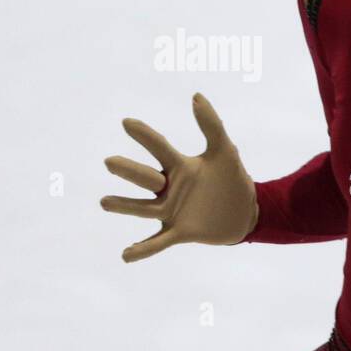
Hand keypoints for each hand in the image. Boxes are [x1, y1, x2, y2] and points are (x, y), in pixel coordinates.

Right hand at [101, 93, 259, 262]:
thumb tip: (196, 95)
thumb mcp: (225, 150)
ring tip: (104, 202)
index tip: (126, 122)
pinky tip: (125, 255)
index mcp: (179, 166)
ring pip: (143, 209)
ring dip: (125, 206)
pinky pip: (157, 242)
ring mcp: (172, 211)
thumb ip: (211, 124)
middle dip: (130, 172)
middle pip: (146, 178)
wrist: (246, 212)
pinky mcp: (179, 232)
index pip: (159, 148)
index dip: (145, 136)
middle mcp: (169, 188)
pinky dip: (142, 250)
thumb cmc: (232, 179)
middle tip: (110, 162)